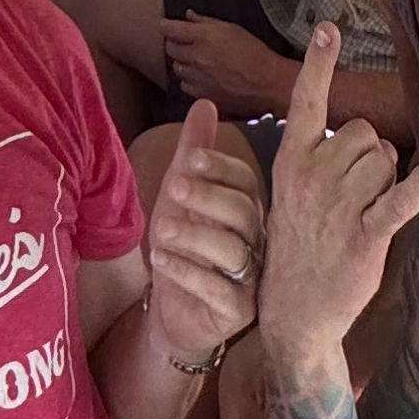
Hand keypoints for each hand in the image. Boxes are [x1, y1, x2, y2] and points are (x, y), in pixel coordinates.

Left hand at [143, 97, 264, 368]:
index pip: (246, 183)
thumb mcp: (181, 198)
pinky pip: (220, 291)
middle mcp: (257, 243)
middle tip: (173, 187)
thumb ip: (193, 154)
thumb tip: (205, 104)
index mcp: (248, 211)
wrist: (172, 314)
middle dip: (207, 197)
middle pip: (244, 213)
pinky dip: (189, 272)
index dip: (221, 168)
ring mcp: (252, 279)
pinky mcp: (238, 312)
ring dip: (194, 235)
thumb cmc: (184, 249)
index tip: (191, 158)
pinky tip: (161, 260)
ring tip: (161, 229)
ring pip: (233, 251)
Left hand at [161, 12, 298, 116]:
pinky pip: (185, 86)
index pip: (171, 29)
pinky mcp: (202, 95)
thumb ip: (207, 22)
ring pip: (177, 69)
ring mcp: (198, 78)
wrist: (268, 84)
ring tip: (196, 61)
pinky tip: (201, 77)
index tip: (165, 25)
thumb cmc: (255, 54)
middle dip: (174, 44)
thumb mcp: (233, 29)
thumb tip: (189, 16)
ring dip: (182, 63)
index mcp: (205, 37)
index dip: (165, 26)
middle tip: (183, 43)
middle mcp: (197, 57)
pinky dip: (190, 81)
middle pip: (170, 49)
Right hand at [258, 27, 418, 370]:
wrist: (293, 311)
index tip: (328, 29)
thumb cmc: (297, 247)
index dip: (318, 64)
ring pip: (385, 160)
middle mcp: (311, 177)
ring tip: (363, 212)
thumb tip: (369, 139)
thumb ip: (321, 159)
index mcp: (289, 162)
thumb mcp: (292, 194)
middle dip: (371, 155)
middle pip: (364, 133)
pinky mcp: (367, 234)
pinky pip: (402, 197)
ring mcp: (338, 206)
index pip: (305, 102)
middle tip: (353, 195)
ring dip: (387, 180)